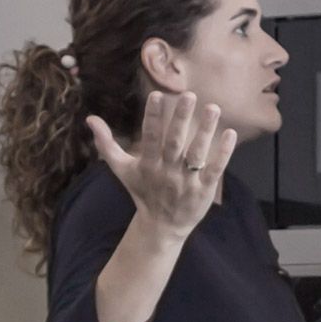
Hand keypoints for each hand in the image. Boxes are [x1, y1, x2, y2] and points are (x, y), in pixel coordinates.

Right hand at [87, 91, 236, 243]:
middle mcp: (167, 172)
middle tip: (190, 95)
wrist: (162, 227)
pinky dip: (223, 153)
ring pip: (197, 154)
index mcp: (147, 165)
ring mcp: (186, 182)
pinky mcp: (204, 190)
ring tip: (214, 108)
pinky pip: (214, 169)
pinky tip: (230, 134)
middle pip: (174, 143)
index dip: (153, 117)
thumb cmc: (143, 192)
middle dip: (181, 119)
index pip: (150, 138)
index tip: (157, 95)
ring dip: (205, 131)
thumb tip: (90, 118)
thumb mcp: (122, 170)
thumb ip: (107, 144)